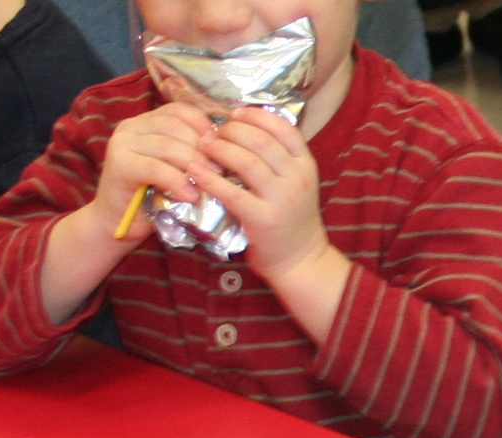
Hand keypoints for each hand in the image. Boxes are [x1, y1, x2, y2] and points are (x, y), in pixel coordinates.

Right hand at [90, 101, 212, 239]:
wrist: (120, 225)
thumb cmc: (155, 199)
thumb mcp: (178, 171)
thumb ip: (193, 154)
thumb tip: (229, 149)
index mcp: (147, 122)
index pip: (180, 111)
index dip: (204, 126)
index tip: (224, 147)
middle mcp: (131, 126)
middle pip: (176, 126)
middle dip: (203, 149)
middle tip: (222, 172)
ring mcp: (122, 143)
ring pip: (167, 145)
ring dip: (194, 166)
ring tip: (210, 184)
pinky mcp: (118, 164)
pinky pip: (155, 168)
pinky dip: (177, 181)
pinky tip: (191, 196)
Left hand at [187, 105, 329, 281]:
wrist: (300, 259)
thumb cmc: (290, 217)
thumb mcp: (295, 182)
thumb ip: (278, 157)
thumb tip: (242, 126)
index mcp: (306, 165)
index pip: (283, 127)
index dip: (255, 115)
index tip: (234, 114)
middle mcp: (298, 179)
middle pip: (260, 139)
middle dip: (230, 130)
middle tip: (212, 133)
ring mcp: (282, 200)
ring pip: (245, 160)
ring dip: (218, 148)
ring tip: (203, 146)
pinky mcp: (264, 220)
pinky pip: (231, 193)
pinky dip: (209, 179)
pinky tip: (194, 171)